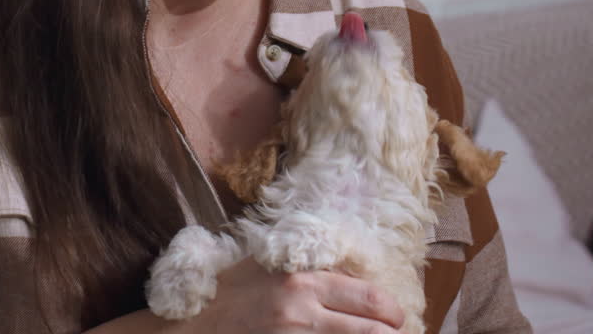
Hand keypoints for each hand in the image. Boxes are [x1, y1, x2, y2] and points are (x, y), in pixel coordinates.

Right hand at [198, 257, 403, 333]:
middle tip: (394, 332)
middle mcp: (304, 311)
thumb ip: (307, 268)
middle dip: (392, 333)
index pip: (369, 297)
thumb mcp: (267, 266)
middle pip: (374, 330)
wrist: (197, 327)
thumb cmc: (230, 293)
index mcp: (302, 280)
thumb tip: (350, 274)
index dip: (391, 310)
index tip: (395, 316)